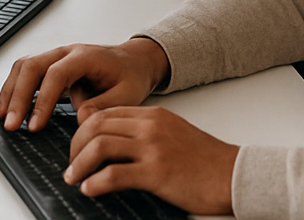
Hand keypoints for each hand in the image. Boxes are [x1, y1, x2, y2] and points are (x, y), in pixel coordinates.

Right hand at [0, 38, 169, 132]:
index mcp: (86, 56)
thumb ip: (104, 106)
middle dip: (19, 96)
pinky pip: (26, 71)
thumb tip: (80, 118)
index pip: (56, 74)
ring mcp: (57, 56)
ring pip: (24, 66)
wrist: (134, 61)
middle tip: (11, 124)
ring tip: (2, 116)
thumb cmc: (131, 76)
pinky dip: (13, 87)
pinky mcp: (51, 66)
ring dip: (11, 91)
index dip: (43, 100)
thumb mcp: (127, 95)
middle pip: (33, 66)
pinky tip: (6, 106)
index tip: (35, 125)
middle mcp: (67, 52)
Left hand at [65, 106, 236, 215]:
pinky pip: (114, 174)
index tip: (77, 147)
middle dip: (75, 146)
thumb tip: (115, 144)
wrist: (233, 174)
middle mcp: (150, 126)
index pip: (105, 112)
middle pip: (96, 125)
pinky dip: (95, 183)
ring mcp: (153, 148)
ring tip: (74, 179)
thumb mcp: (173, 134)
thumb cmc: (205, 160)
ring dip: (79, 164)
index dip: (83, 130)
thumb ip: (146, 132)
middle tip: (70, 165)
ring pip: (99, 146)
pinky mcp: (157, 172)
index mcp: (154, 115)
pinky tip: (90, 189)